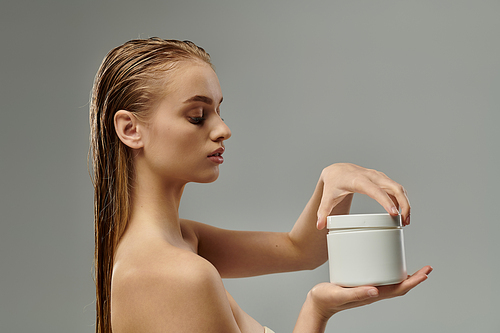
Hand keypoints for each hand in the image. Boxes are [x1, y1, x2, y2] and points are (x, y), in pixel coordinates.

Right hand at [307, 266, 432, 319]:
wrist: (316, 303)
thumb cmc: (326, 300)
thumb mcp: (339, 295)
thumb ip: (357, 294)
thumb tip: (375, 291)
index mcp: (371, 295)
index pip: (398, 289)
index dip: (413, 282)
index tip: (425, 273)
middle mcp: (372, 292)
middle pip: (399, 286)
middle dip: (414, 278)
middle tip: (426, 268)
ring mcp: (367, 289)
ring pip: (391, 283)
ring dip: (404, 275)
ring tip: (412, 267)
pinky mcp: (360, 283)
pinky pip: (379, 277)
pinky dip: (388, 271)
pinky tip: (386, 263)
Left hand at [316, 163, 410, 228]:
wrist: (338, 170)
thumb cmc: (334, 183)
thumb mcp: (327, 197)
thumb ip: (323, 212)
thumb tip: (319, 225)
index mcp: (358, 180)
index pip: (375, 190)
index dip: (385, 201)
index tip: (394, 213)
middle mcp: (371, 176)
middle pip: (393, 187)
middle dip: (403, 204)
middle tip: (404, 221)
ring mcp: (379, 177)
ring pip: (398, 188)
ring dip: (405, 203)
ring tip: (405, 221)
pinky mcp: (382, 180)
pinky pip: (396, 189)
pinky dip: (402, 200)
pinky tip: (402, 213)